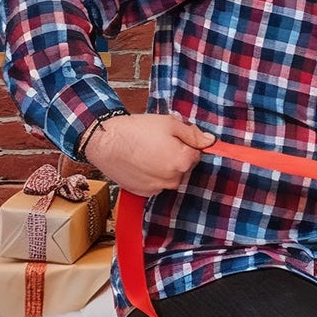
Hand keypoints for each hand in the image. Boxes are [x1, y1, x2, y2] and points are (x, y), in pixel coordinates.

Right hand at [83, 113, 215, 197]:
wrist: (106, 142)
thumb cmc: (137, 130)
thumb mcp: (169, 123)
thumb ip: (193, 134)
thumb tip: (210, 141)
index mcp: (182, 161)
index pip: (196, 153)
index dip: (186, 142)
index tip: (173, 137)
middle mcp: (173, 179)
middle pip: (184, 166)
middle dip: (177, 155)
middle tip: (159, 142)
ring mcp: (158, 188)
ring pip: (171, 176)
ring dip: (165, 166)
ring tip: (148, 152)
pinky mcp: (144, 193)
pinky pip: (157, 184)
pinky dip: (153, 175)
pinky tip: (141, 163)